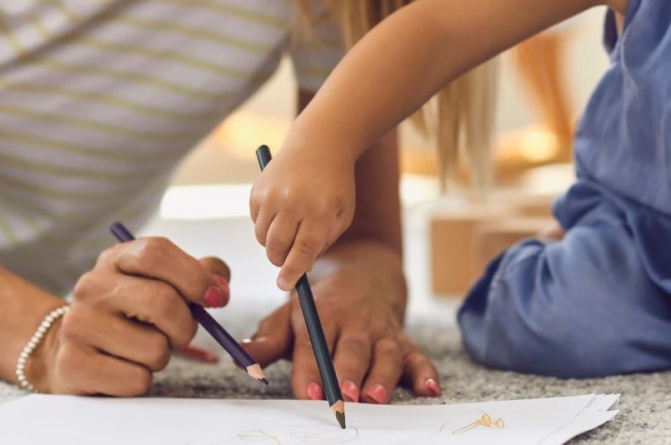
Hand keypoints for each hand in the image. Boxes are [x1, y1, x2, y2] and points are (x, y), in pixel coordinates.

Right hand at [27, 237, 232, 394]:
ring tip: (141, 349)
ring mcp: (78, 325)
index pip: (157, 252)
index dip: (195, 276)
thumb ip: (198, 275)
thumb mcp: (158, 282)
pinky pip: (137, 380)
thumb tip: (220, 288)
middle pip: (163, 302)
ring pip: (155, 349)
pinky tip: (123, 367)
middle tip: (180, 334)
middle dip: (186, 326)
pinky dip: (141, 379)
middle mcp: (91, 287)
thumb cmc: (129, 314)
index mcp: (115, 259)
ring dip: (162, 357)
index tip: (216, 299)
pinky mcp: (73, 364)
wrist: (67, 349)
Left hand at [243, 259, 438, 405]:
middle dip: (348, 373)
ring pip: (385, 354)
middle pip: (352, 350)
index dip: (311, 368)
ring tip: (376, 397)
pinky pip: (417, 356)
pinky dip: (425, 372)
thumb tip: (241, 358)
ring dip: (383, 376)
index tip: (308, 391)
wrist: (363, 272)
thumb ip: (267, 339)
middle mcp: (354, 322)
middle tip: (344, 397)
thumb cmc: (319, 304)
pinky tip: (429, 389)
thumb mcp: (289, 313)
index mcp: (322, 314)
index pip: (314, 343)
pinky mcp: (402, 340)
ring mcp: (381, 331)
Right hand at [249, 138, 356, 288]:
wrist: (319, 144)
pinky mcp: (257, 190)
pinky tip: (282, 210)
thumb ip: (324, 241)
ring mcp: (272, 195)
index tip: (285, 286)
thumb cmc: (335, 184)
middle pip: (277, 249)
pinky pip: (256, 222)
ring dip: (273, 243)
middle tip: (288, 261)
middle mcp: (293, 203)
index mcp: (319, 212)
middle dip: (281, 261)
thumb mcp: (342, 213)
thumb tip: (299, 267)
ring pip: (263, 238)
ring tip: (290, 228)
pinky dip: (266, 225)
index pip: (301, 252)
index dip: (292, 273)